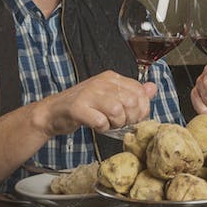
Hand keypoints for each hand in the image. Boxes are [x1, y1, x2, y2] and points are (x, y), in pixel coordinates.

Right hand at [39, 70, 156, 136]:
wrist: (53, 112)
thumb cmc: (85, 106)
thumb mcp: (111, 96)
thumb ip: (132, 93)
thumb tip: (153, 88)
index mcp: (112, 78)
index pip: (139, 90)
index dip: (141, 108)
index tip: (134, 117)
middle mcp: (101, 82)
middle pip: (130, 101)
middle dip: (130, 118)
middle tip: (121, 122)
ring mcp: (89, 93)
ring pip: (117, 111)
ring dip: (116, 123)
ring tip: (109, 124)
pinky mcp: (78, 107)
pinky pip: (100, 121)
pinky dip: (102, 128)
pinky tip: (98, 126)